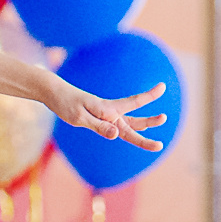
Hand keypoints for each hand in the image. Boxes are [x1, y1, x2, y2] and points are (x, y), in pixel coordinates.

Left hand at [51, 81, 167, 150]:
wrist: (55, 94)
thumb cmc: (66, 104)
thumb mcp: (79, 118)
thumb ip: (99, 126)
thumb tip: (117, 135)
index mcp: (107, 109)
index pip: (132, 103)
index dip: (148, 96)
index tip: (162, 86)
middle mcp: (110, 112)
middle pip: (134, 120)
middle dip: (150, 121)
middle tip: (164, 118)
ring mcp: (106, 115)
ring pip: (129, 123)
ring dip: (144, 125)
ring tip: (161, 120)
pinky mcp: (101, 118)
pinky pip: (119, 125)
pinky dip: (132, 128)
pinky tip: (141, 130)